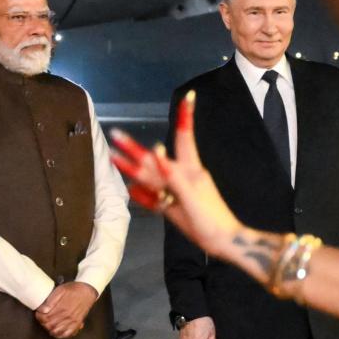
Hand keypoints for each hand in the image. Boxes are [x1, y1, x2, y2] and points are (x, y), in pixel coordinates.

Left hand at [36, 282, 97, 338]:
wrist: (88, 291)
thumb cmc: (74, 289)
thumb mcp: (60, 290)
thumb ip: (51, 300)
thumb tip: (42, 310)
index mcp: (61, 308)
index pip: (45, 318)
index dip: (39, 316)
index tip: (39, 313)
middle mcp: (67, 317)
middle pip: (49, 326)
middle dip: (43, 323)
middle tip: (43, 318)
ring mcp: (72, 322)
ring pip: (57, 332)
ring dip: (50, 329)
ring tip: (49, 323)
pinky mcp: (77, 324)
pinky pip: (67, 334)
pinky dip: (60, 335)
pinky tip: (57, 330)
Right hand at [109, 95, 242, 256]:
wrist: (225, 242)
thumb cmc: (212, 221)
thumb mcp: (192, 197)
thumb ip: (173, 176)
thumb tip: (156, 151)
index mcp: (190, 171)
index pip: (184, 137)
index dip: (185, 117)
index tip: (189, 95)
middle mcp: (182, 177)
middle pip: (155, 158)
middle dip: (134, 147)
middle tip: (115, 134)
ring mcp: (177, 191)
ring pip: (150, 177)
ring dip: (132, 166)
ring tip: (113, 156)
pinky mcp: (174, 206)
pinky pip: (154, 196)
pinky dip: (143, 192)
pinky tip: (131, 187)